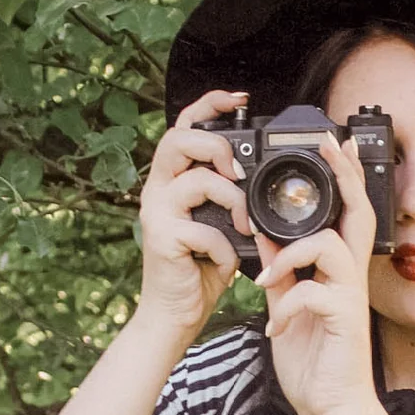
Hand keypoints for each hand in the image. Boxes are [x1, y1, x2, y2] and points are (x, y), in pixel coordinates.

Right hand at [135, 90, 253, 342]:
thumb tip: (258, 175)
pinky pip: (203, 229)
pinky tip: (227, 264)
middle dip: (216, 147)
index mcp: (173, 180)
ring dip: (232, 201)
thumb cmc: (200, 269)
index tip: (240, 98)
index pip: (184, 126)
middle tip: (238, 173)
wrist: (175, 316)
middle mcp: (158, 190)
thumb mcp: (220, 224)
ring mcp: (156, 213)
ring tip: (244, 226)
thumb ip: (230, 196)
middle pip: (178, 138)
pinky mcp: (161, 239)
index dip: (209, 104)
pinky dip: (225, 249)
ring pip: (197, 180)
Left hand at [256, 133, 380, 414]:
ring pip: (330, 246)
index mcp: (337, 273)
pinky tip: (273, 329)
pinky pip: (314, 294)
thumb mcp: (287, 305)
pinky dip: (287, 306)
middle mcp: (350, 279)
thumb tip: (263, 232)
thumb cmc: (314, 361)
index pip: (347, 213)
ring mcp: (350, 298)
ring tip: (268, 279)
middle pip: (358, 213)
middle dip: (344, 175)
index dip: (344, 177)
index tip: (334, 143)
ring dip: (291, 255)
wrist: (330, 409)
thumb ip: (280, 269)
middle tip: (330, 144)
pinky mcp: (343, 321)